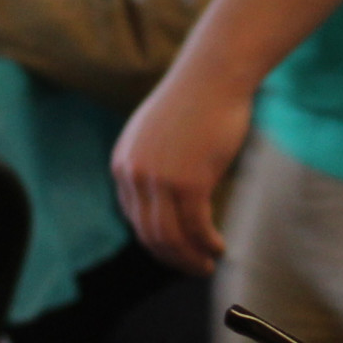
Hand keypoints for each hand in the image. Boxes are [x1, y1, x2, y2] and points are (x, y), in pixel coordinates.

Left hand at [112, 53, 254, 271]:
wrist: (214, 75)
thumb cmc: (194, 101)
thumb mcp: (158, 134)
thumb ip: (154, 164)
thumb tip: (168, 197)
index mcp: (122, 163)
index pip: (135, 218)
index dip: (157, 241)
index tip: (177, 250)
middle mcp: (134, 174)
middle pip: (149, 234)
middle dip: (172, 258)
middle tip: (194, 267)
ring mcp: (159, 180)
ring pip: (170, 237)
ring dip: (189, 259)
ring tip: (207, 265)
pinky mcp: (188, 182)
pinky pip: (196, 228)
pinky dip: (207, 244)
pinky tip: (219, 248)